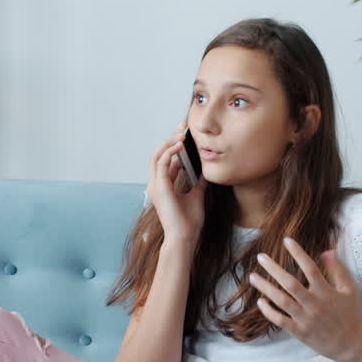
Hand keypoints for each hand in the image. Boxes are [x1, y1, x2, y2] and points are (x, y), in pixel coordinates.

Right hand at [146, 121, 206, 241]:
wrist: (185, 236)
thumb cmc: (189, 221)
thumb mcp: (197, 195)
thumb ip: (198, 182)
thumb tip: (205, 170)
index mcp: (163, 185)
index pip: (166, 158)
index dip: (174, 144)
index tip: (186, 132)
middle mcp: (156, 183)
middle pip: (159, 153)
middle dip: (171, 137)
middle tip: (184, 125)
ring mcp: (155, 185)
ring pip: (157, 154)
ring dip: (169, 141)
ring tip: (182, 132)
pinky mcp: (159, 187)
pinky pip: (161, 162)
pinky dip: (170, 151)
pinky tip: (181, 144)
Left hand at [248, 237, 361, 361]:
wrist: (350, 344)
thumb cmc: (349, 314)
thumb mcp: (349, 290)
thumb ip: (338, 270)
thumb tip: (327, 251)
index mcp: (327, 292)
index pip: (310, 268)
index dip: (298, 253)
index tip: (287, 240)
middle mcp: (315, 304)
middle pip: (290, 284)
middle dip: (274, 269)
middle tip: (261, 257)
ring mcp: (306, 319)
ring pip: (282, 301)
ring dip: (266, 288)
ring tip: (253, 277)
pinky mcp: (299, 332)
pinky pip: (280, 320)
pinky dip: (269, 311)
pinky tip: (261, 301)